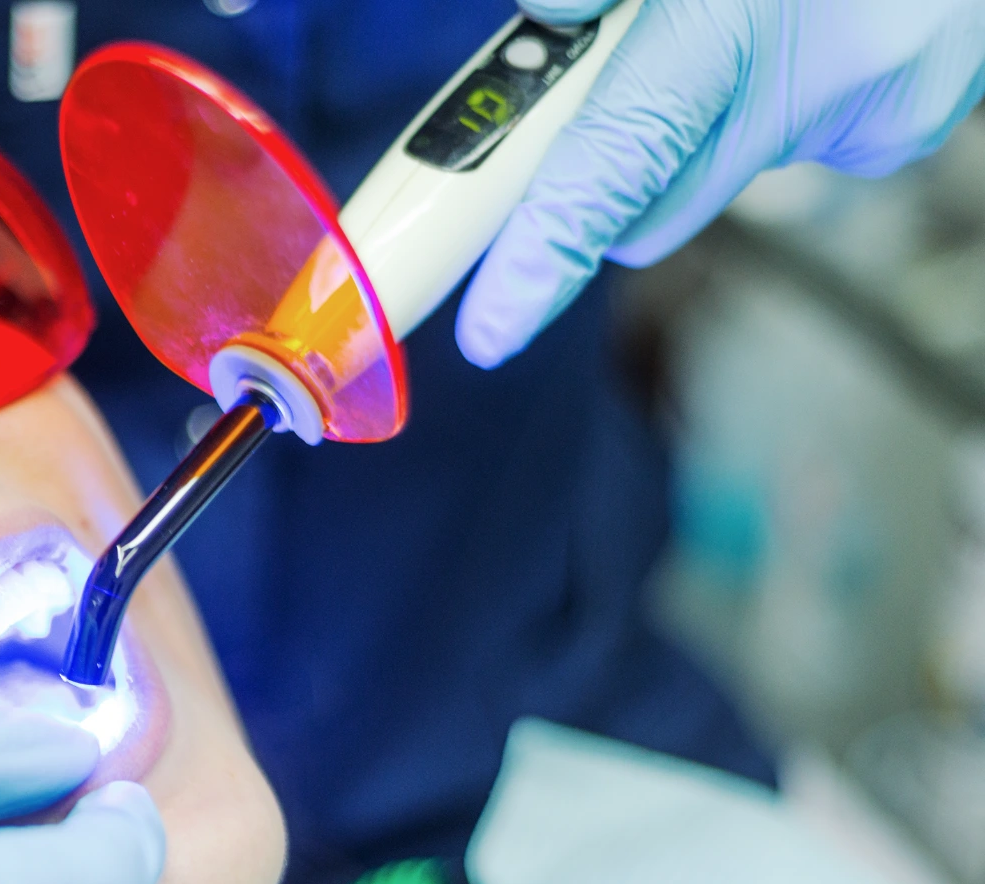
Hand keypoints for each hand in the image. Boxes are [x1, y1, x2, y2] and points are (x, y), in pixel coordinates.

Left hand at [458, 0, 984, 366]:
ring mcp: (880, 110)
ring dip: (722, 106)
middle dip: (617, 168)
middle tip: (618, 85)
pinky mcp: (915, 120)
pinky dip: (794, 89)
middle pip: (660, 196)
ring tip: (770, 8)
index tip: (491, 329)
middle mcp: (818, 79)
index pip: (616, 162)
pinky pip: (807, 134)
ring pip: (732, 156)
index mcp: (736, 16)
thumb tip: (549, 23)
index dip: (544, 254)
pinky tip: (827, 18)